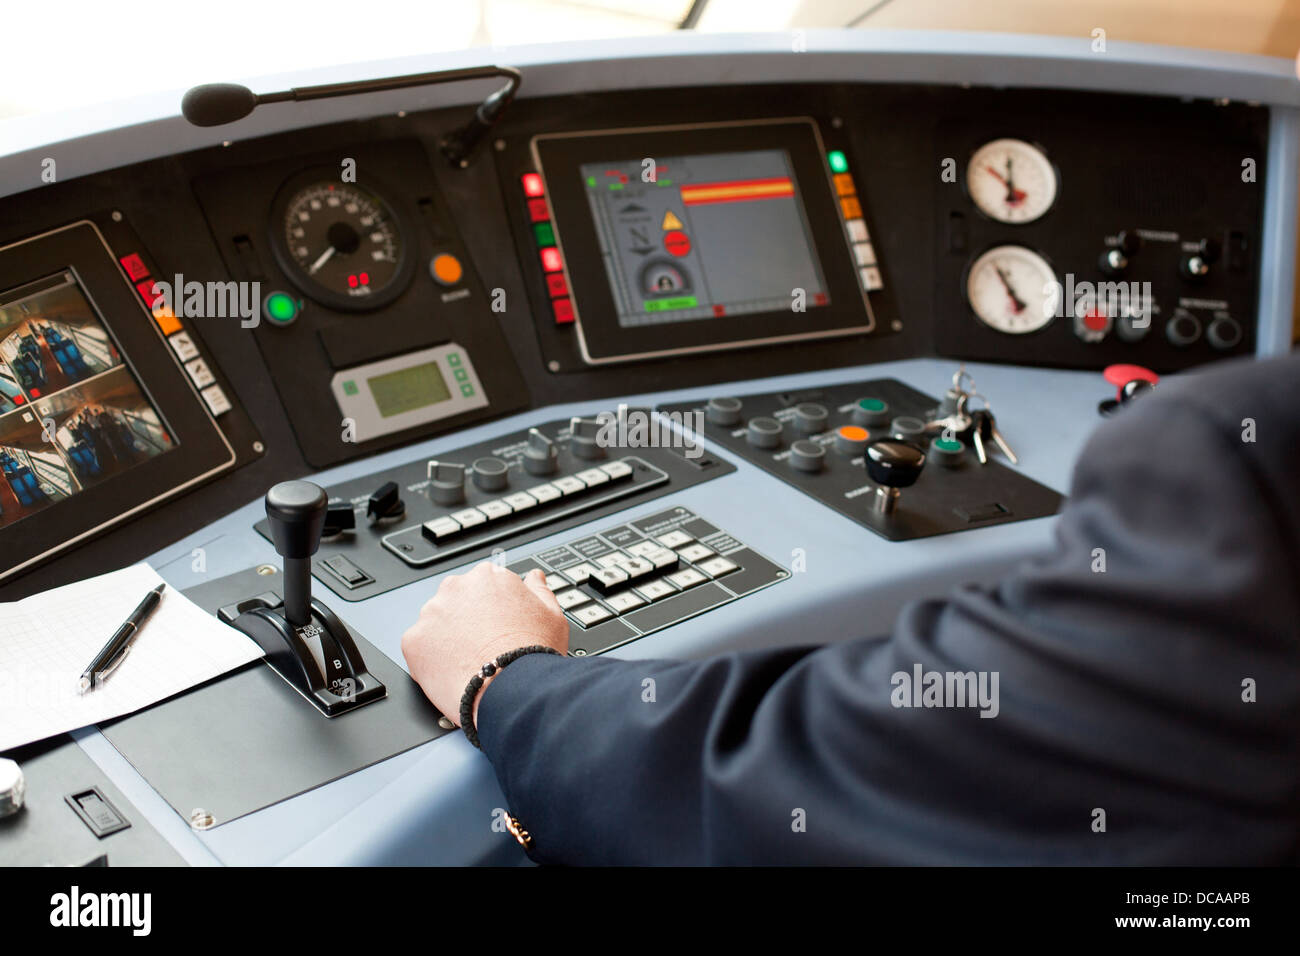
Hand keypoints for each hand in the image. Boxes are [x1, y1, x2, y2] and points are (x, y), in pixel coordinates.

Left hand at [401, 562, 567, 729]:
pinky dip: (430, 658)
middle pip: (457, 600)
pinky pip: (419, 646)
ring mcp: (432, 613)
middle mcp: (457, 588)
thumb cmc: (532, 653)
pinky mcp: (414, 640)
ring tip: (467, 660)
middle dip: (465, 618)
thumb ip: (539, 590)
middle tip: (481, 644)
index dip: (491, 607)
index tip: (494, 623)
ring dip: (446, 636)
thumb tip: (534, 578)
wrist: (511, 689)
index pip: (484, 584)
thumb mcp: (551, 615)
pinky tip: (452, 669)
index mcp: (488, 577)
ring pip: (435, 622)